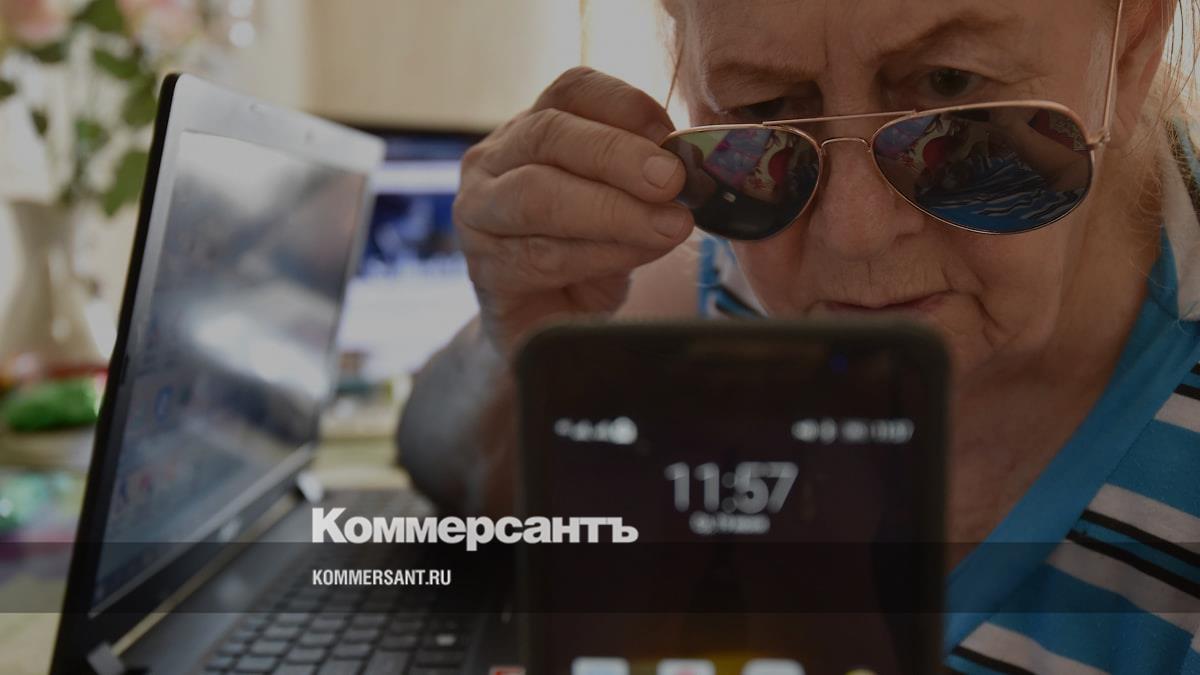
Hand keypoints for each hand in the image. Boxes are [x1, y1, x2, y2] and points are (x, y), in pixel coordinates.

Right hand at [454, 67, 693, 356]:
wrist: (546, 330)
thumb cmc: (586, 259)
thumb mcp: (623, 210)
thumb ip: (645, 187)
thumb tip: (689, 175)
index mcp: (534, 130)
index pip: (572, 91)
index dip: (624, 105)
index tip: (670, 134)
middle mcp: (494, 162)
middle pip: (548, 135)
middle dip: (617, 156)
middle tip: (672, 181)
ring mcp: (479, 216)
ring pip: (537, 195)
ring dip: (612, 210)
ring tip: (668, 226)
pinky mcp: (485, 272)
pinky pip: (540, 255)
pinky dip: (598, 254)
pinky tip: (635, 256)